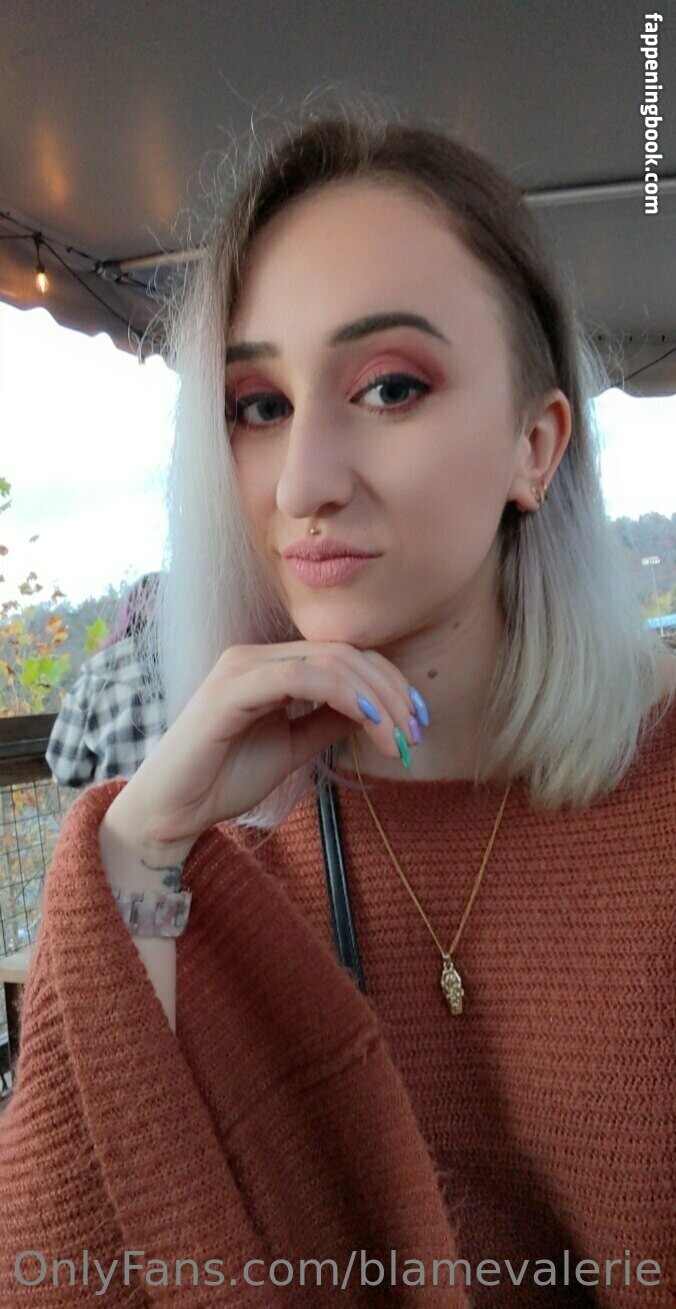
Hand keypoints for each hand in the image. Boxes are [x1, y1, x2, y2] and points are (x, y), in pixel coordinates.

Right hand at [108, 641, 420, 861]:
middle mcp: (255, 655)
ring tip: (400, 737)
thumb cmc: (223, 779)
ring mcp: (242, 666)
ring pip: (330, 662)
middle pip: (344, 654)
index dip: (388, 683)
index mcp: (270, 664)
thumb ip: (327, 723)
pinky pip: (303, 678)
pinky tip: (372, 725)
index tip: (417, 721)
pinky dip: (346, 697)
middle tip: (417, 732)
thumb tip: (375, 713)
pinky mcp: (232, 688)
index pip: (343, 656)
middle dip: (392, 692)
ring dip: (377, 699)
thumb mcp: (293, 748)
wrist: (171, 811)